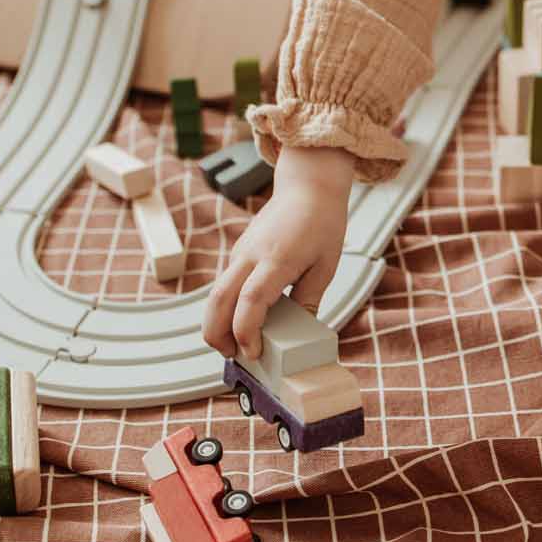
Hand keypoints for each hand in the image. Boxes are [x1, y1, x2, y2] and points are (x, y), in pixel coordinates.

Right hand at [201, 149, 351, 362]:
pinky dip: (225, 307)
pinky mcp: (239, 252)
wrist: (308, 186)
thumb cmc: (322, 222)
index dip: (246, 331)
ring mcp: (241, 252)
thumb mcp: (325, 266)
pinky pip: (224, 284)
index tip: (252, 352)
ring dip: (218, 322)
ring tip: (237, 344)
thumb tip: (300, 333)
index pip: (250, 301)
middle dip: (217, 334)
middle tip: (234, 356)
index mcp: (277, 259)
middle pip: (218, 300)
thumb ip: (309, 300)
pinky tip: (242, 320)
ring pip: (215, 293)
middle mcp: (251, 255)